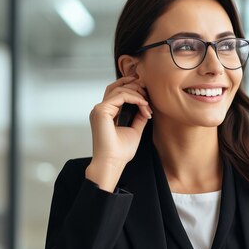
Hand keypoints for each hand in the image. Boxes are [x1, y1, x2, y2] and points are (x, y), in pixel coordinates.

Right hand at [85, 76, 152, 190]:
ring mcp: (99, 109)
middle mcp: (101, 109)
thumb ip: (138, 117)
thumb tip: (146, 107)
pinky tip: (144, 104)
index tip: (148, 100)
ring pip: (120, 89)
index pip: (118, 92)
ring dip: (137, 94)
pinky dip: (134, 98)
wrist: (113, 163)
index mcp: (106, 113)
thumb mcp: (134, 130)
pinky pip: (120, 96)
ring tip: (148, 104)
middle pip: (117, 86)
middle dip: (135, 86)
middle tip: (149, 94)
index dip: (134, 91)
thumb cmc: (120, 152)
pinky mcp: (101, 111)